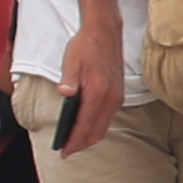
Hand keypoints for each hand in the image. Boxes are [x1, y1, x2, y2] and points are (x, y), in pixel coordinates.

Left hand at [53, 22, 119, 155]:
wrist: (105, 31)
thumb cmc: (86, 46)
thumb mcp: (72, 61)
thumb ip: (69, 80)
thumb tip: (64, 94)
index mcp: (98, 92)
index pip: (85, 125)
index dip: (74, 141)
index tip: (63, 151)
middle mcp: (111, 98)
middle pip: (97, 132)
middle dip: (81, 144)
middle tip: (66, 151)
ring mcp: (117, 97)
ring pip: (103, 127)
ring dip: (89, 137)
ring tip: (74, 142)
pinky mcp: (118, 94)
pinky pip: (107, 118)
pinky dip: (96, 127)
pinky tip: (85, 127)